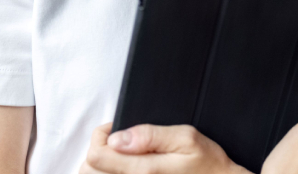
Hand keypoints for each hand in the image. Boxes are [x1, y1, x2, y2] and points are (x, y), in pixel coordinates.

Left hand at [80, 121, 249, 173]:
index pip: (95, 156)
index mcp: (144, 171)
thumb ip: (150, 135)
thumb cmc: (207, 165)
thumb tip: (118, 137)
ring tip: (123, 157)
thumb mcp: (186, 139)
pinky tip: (127, 169)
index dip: (101, 135)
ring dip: (103, 166)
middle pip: (89, 172)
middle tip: (119, 142)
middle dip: (99, 151)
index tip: (117, 129)